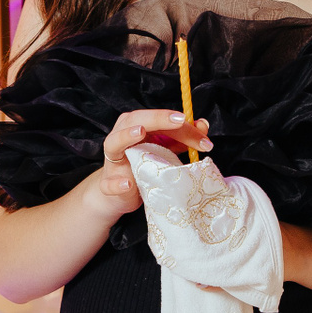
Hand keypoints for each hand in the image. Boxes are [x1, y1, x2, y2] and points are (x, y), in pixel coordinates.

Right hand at [83, 110, 212, 221]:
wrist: (122, 194)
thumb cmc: (144, 166)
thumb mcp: (164, 150)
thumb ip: (181, 137)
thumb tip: (203, 125)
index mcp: (135, 126)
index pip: (157, 118)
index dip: (179, 122)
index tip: (202, 129)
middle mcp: (121, 137)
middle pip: (135, 120)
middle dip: (157, 118)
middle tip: (179, 120)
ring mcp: (113, 161)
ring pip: (113, 143)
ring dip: (125, 136)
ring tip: (140, 132)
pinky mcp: (108, 184)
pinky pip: (109, 183)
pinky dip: (117, 183)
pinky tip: (128, 184)